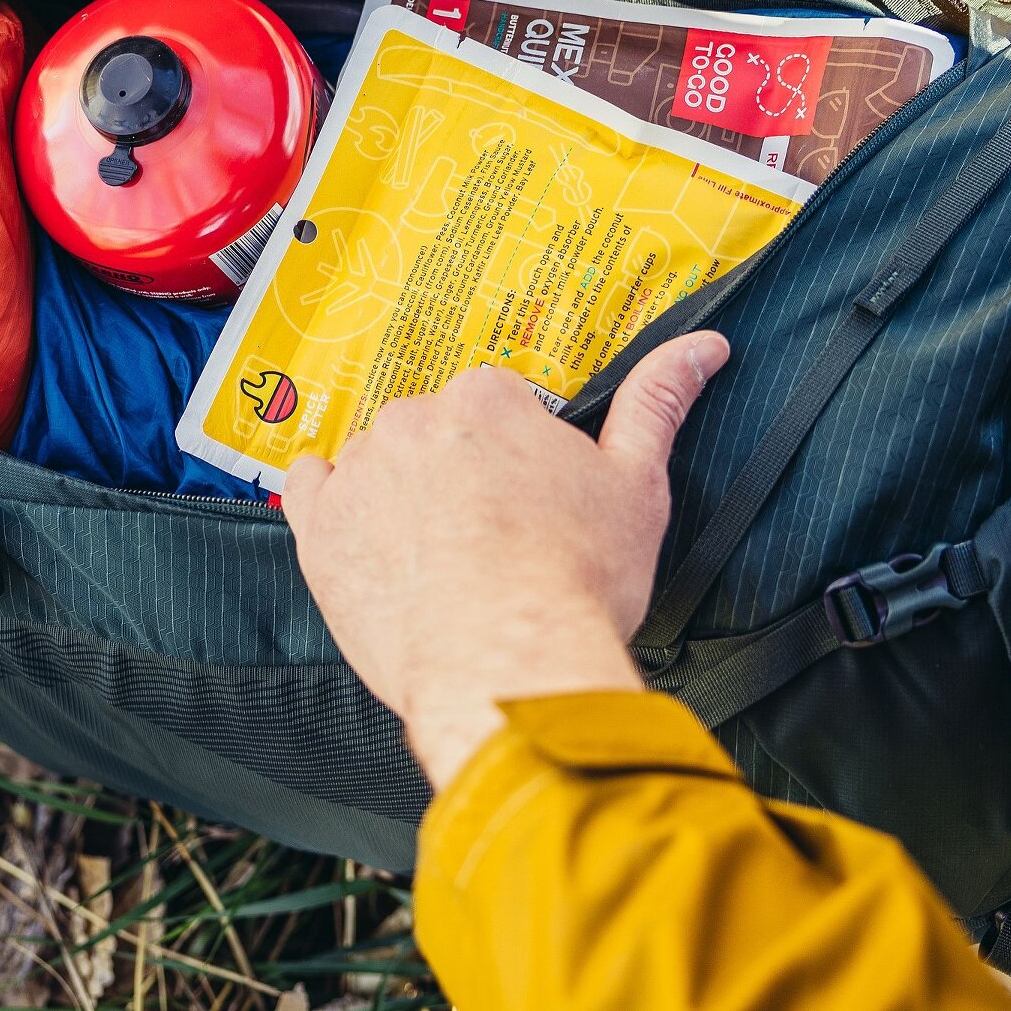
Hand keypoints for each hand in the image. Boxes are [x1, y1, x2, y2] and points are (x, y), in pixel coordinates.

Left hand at [281, 332, 729, 790]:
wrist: (507, 663)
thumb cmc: (576, 581)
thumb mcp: (637, 487)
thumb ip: (657, 404)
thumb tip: (701, 347)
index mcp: (486, 398)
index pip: (494, 404)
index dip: (512, 454)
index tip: (525, 497)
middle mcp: (413, 417)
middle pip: (433, 430)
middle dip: (456, 473)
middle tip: (488, 536)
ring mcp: (360, 469)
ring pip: (377, 462)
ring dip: (398, 494)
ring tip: (438, 559)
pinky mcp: (319, 526)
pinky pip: (309, 490)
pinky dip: (330, 505)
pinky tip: (365, 537)